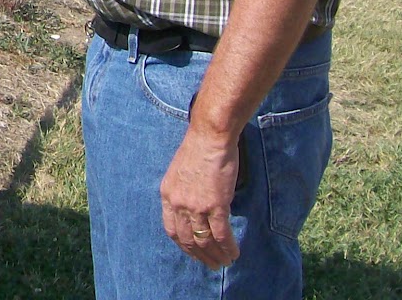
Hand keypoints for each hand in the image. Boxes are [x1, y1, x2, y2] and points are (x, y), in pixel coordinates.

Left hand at [160, 124, 241, 268]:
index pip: (171, 230)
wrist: (210, 137)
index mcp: (167, 195)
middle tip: (212, 264)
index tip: (193, 252)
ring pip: (204, 241)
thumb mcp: (179, 173)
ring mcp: (196, 205)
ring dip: (216, 256)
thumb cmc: (198, 150)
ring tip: (225, 262)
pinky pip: (221, 235)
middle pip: (187, 239)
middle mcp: (178, 203)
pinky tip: (234, 253)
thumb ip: (183, 193)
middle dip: (200, 256)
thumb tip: (192, 211)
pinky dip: (228, 248)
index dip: (183, 245)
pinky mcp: (215, 205)